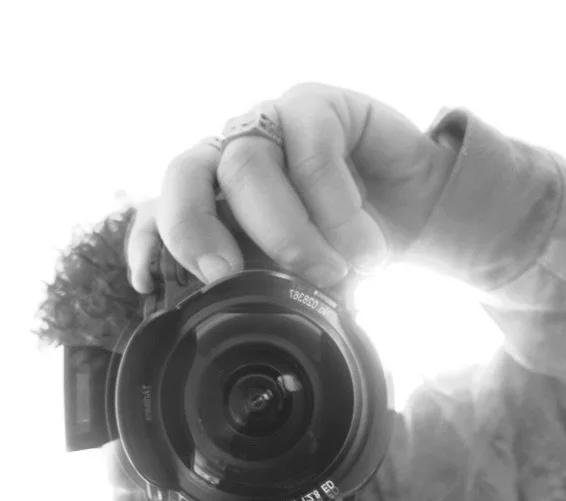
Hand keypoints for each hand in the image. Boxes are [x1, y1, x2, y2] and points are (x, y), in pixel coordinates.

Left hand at [127, 82, 458, 292]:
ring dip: (290, 233)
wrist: (422, 213)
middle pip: (182, 175)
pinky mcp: (316, 105)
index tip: (147, 286)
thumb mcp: (296, 284)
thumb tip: (242, 329)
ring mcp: (268, 125)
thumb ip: (261, 292)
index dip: (143, 244)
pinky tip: (367, 247)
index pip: (155, 212)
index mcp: (210, 201)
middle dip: (194, 229)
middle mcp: (229, 158)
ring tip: (336, 274)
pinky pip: (311, 151)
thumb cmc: (344, 250)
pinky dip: (338, 209)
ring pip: (247, 166)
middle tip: (226, 276)